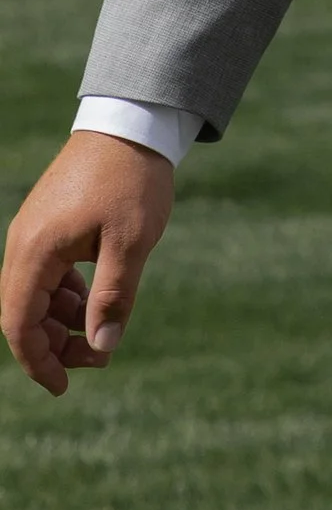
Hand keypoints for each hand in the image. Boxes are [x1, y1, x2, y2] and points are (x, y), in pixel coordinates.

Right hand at [2, 132, 178, 397]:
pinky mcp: (49, 223)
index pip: (20, 323)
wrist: (133, 122)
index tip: (64, 387)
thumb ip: (113, 297)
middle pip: (23, 313)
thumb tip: (102, 348)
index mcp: (35, 250)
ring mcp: (34, 231)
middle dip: (53, 345)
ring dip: (61, 321)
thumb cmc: (133, 180)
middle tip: (97, 360)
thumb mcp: (131, 243)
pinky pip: (46, 273)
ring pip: (35, 294)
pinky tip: (94, 303)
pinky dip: (65, 295)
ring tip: (101, 337)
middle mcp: (24, 242)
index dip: (39, 361)